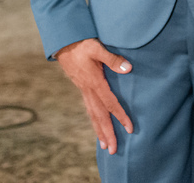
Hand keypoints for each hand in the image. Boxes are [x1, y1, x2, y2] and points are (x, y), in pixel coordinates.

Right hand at [55, 38, 132, 154]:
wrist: (64, 42)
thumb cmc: (82, 43)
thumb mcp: (97, 48)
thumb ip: (113, 59)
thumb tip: (128, 68)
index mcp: (94, 82)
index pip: (110, 104)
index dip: (120, 116)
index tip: (129, 128)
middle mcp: (88, 90)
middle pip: (99, 116)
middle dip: (107, 133)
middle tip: (113, 150)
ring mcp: (84, 90)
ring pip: (92, 115)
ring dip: (99, 131)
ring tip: (104, 145)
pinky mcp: (82, 88)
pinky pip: (89, 108)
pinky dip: (94, 120)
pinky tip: (97, 125)